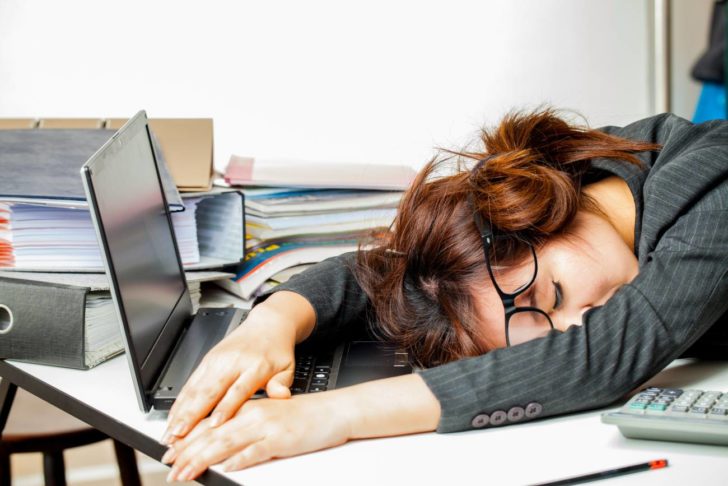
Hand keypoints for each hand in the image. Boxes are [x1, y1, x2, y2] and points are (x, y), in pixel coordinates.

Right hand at [162, 292, 314, 443]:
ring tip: (171, 432)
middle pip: (210, 390)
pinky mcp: (206, 360)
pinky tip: (172, 416)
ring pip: (195, 388)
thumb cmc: (277, 350)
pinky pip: (190, 382)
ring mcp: (217, 360)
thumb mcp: (287, 367)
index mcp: (255, 365)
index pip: (238, 389)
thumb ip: (282, 384)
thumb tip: (282, 397)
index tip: (214, 425)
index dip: (225, 407)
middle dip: (192, 414)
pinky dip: (180, 401)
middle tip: (180, 435)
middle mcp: (233, 362)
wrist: (268, 323)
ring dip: (181, 411)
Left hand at [162, 374, 441, 480]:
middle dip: (187, 453)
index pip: (212, 424)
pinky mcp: (280, 440)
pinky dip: (238, 460)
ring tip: (185, 472)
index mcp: (249, 409)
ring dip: (202, 459)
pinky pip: (255, 452)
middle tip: (169, 467)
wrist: (333, 411)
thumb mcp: (269, 419)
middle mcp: (253, 415)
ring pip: (226, 443)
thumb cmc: (303, 417)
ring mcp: (266, 427)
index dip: (188, 440)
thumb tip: (221, 448)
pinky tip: (225, 468)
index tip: (170, 452)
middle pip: (213, 435)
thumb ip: (245, 431)